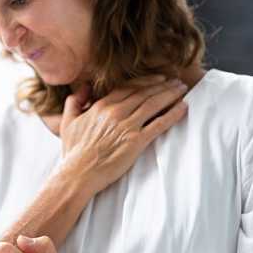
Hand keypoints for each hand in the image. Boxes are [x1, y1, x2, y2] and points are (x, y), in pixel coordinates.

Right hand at [58, 74, 188, 195]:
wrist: (78, 174)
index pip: (129, 88)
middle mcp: (116, 112)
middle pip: (144, 93)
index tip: (159, 78)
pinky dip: (173, 114)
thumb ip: (75, 101)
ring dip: (170, 95)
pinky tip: (183, 107)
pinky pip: (159, 124)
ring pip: (153, 104)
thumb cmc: (73, 152)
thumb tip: (84, 88)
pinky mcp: (136, 142)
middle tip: (176, 82)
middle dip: (163, 85)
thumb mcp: (68, 122)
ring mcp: (127, 126)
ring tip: (182, 90)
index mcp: (101, 106)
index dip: (146, 81)